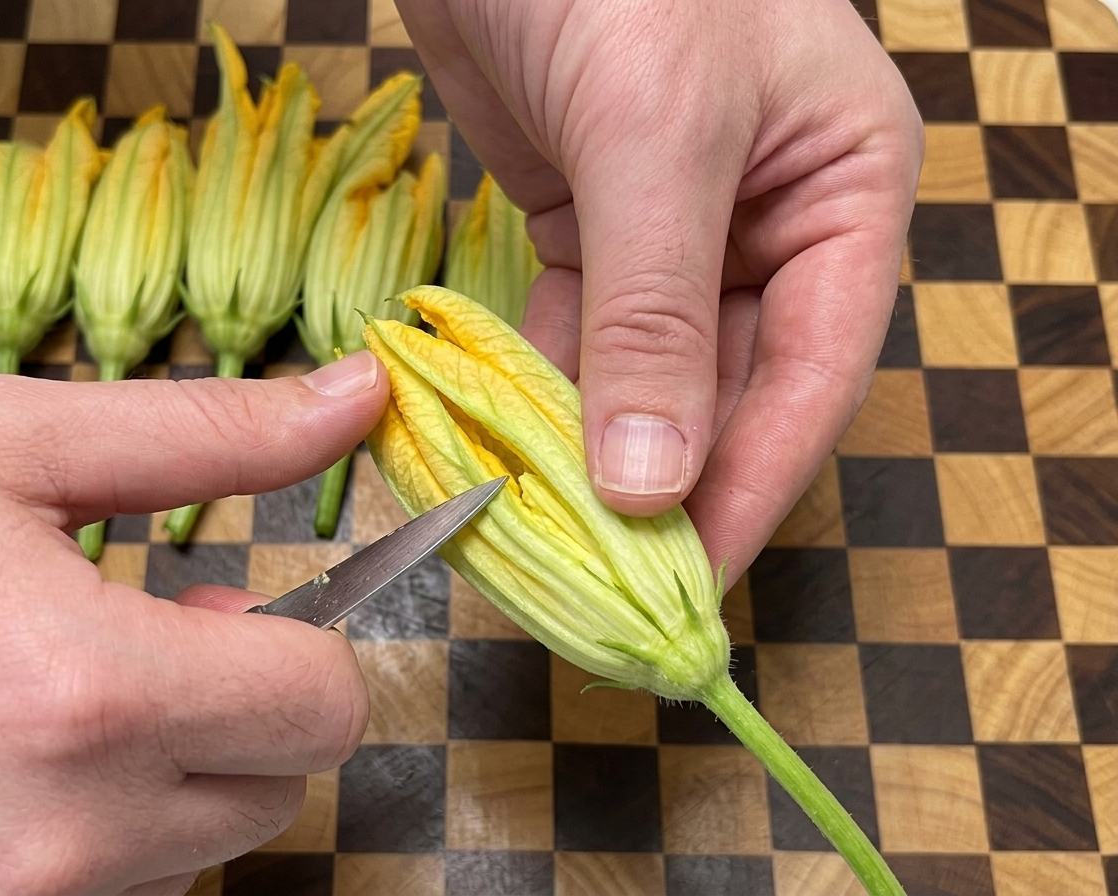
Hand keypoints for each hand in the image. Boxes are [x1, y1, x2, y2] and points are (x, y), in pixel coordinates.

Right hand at [0, 352, 386, 895]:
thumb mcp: (18, 446)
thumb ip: (212, 431)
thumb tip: (363, 393)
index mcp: (85, 695)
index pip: (325, 705)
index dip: (307, 639)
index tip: (241, 597)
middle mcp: (63, 829)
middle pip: (287, 778)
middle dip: (254, 697)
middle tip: (164, 626)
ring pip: (215, 832)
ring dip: (189, 756)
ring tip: (88, 681)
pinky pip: (133, 875)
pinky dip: (124, 810)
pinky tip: (49, 745)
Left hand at [398, 0, 922, 579]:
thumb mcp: (655, 136)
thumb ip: (661, 312)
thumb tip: (655, 481)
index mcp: (841, 192)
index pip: (813, 375)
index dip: (755, 483)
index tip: (694, 580)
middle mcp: (771, 221)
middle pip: (731, 387)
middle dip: (670, 483)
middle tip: (613, 585)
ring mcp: (678, 228)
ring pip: (651, 372)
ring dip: (602, 452)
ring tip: (556, 542)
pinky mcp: (590, 221)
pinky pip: (582, 335)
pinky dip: (551, 394)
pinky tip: (518, 454)